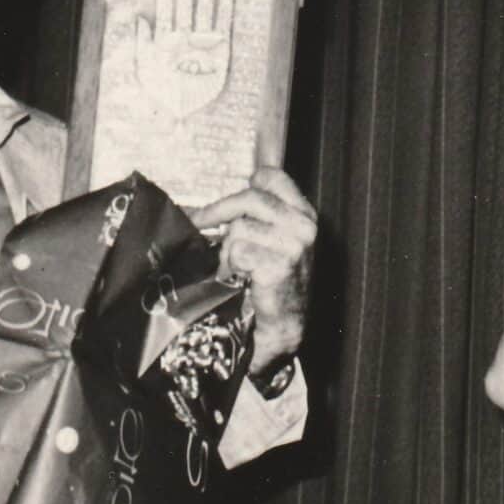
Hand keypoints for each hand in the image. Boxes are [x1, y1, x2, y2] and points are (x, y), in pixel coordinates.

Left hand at [133, 0, 235, 120]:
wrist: (182, 111)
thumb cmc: (160, 92)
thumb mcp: (144, 67)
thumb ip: (142, 42)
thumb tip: (140, 18)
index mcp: (166, 38)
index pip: (166, 9)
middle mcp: (185, 36)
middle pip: (186, 6)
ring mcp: (202, 41)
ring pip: (204, 11)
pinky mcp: (220, 49)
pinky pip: (224, 23)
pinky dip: (226, 6)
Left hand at [191, 168, 316, 371]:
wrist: (283, 326)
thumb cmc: (273, 284)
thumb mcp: (275, 240)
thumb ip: (259, 216)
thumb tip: (220, 198)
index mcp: (305, 214)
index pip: (272, 177)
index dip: (246, 185)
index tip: (227, 200)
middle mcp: (303, 226)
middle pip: (249, 198)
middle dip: (218, 211)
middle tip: (198, 222)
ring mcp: (294, 245)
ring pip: (239, 228)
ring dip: (229, 250)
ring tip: (237, 268)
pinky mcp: (279, 264)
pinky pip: (238, 252)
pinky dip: (232, 267)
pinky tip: (241, 279)